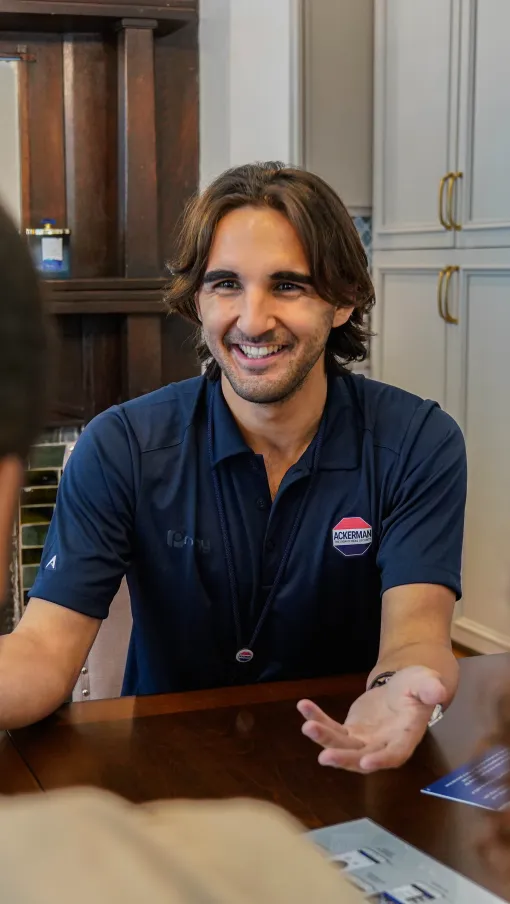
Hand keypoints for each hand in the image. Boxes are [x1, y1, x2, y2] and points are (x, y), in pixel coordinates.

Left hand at [297, 666, 446, 772]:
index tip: (365, 763)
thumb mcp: (426, 682)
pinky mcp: (350, 732)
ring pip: (342, 746)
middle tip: (324, 756)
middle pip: (362, 757)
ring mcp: (364, 742)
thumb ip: (430, 688)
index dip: (381, 760)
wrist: (403, 686)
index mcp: (405, 737)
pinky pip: (331, 728)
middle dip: (344, 758)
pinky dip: (317, 718)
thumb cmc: (419, 686)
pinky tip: (303, 706)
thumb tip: (438, 692)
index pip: (395, 755)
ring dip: (324, 739)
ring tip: (307, 726)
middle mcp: (383, 745)